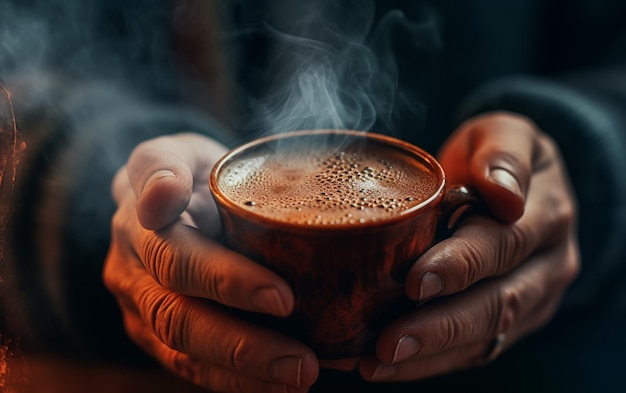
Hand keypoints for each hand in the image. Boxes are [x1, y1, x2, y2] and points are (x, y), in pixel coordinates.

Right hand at [103, 133, 318, 391]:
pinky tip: (279, 386)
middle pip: (179, 318)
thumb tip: (162, 196)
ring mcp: (139, 309)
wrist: (160, 197)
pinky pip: (190, 367)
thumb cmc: (183, 173)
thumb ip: (165, 166)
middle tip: (302, 360)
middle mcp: (132, 272)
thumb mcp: (173, 152)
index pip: (177, 258)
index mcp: (138, 224)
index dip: (226, 281)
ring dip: (243, 372)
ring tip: (299, 377)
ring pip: (183, 352)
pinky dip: (236, 381)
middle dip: (242, 343)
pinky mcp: (154, 334)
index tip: (282, 297)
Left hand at [358, 112, 579, 380]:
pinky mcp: (512, 322)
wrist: (515, 185)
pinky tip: (385, 366)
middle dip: (440, 325)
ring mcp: (533, 299)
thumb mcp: (504, 133)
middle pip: (497, 302)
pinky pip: (475, 350)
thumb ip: (503, 152)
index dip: (461, 265)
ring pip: (485, 337)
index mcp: (547, 214)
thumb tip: (504, 191)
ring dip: (430, 354)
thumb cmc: (494, 154)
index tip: (414, 281)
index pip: (503, 244)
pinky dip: (430, 363)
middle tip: (388, 340)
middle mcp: (547, 264)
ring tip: (376, 362)